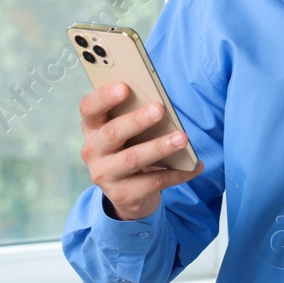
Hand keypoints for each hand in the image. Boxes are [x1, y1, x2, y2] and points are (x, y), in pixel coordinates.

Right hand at [78, 82, 203, 220]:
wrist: (128, 193)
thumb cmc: (130, 148)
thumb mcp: (126, 132)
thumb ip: (133, 115)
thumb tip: (160, 106)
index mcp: (92, 128)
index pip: (89, 108)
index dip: (104, 97)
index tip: (125, 87)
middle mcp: (92, 151)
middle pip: (112, 133)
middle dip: (137, 120)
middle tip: (160, 109)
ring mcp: (105, 175)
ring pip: (132, 159)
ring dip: (160, 146)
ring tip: (182, 138)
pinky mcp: (122, 195)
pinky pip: (153, 182)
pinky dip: (176, 174)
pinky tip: (194, 167)